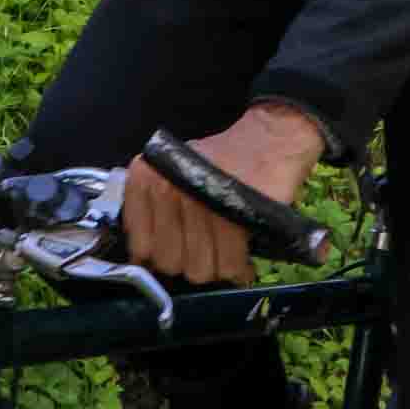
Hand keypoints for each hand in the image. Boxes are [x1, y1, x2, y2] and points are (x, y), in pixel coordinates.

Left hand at [122, 103, 323, 285]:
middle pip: (170, 262)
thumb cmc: (218, 160)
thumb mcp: (174, 173)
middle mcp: (166, 188)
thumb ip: (154, 212)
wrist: (267, 139)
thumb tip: (146, 260)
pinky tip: (243, 259)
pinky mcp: (231, 215)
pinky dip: (238, 268)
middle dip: (190, 263)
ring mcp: (198, 201)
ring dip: (216, 269)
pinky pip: (229, 264)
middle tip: (208, 252)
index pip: (141, 246)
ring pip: (199, 269)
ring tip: (227, 255)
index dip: (162, 256)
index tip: (180, 251)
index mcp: (146, 178)